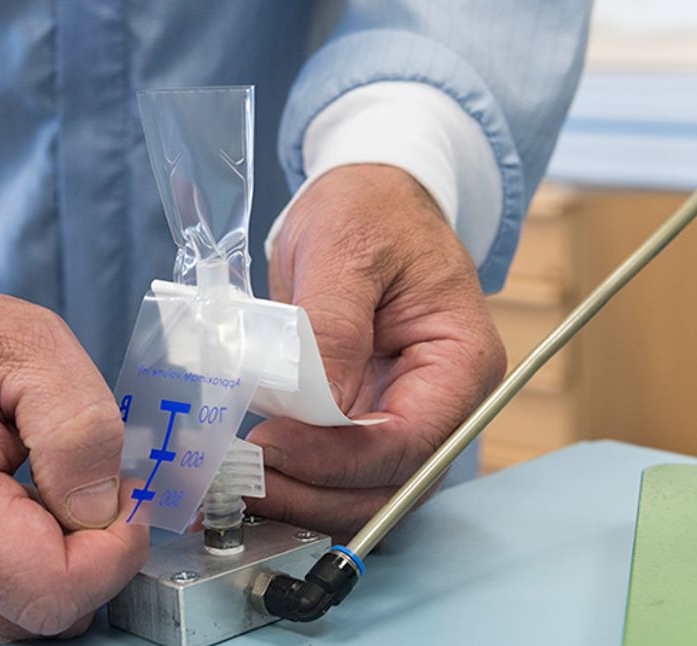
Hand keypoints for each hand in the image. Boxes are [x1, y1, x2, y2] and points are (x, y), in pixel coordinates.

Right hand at [0, 265, 148, 639]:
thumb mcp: (36, 347)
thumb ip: (81, 431)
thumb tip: (102, 511)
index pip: (50, 592)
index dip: (112, 554)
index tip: (124, 494)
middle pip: (39, 615)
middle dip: (89, 556)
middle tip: (91, 482)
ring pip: (19, 618)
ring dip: (55, 562)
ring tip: (42, 484)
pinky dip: (22, 566)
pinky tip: (14, 506)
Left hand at [246, 164, 506, 536]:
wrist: (368, 198)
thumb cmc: (370, 210)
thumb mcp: (346, 250)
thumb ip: (332, 328)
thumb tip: (317, 407)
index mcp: (461, 360)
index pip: (409, 442)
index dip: (337, 459)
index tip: (270, 447)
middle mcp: (443, 402)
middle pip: (389, 485)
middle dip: (314, 495)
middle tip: (241, 484)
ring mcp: (404, 414)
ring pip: (363, 492)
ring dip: (301, 498)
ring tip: (236, 487)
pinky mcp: (365, 418)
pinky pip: (338, 469)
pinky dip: (296, 480)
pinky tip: (250, 474)